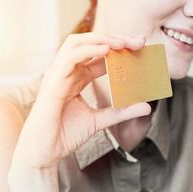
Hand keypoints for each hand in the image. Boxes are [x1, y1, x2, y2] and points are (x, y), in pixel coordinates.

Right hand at [12, 32, 150, 167]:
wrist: (45, 152)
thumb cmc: (66, 134)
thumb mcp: (101, 120)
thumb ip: (122, 111)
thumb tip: (147, 106)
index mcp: (77, 77)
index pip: (100, 55)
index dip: (120, 49)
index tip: (140, 47)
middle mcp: (68, 72)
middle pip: (91, 44)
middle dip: (115, 38)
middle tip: (138, 41)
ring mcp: (59, 74)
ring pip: (77, 43)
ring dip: (102, 39)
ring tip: (123, 43)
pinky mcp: (53, 82)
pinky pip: (69, 58)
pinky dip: (88, 50)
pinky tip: (107, 50)